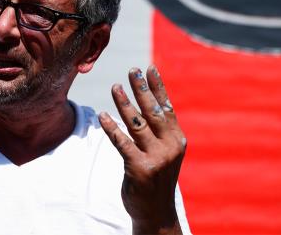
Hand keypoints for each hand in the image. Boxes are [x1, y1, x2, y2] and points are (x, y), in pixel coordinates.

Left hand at [99, 65, 185, 233]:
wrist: (156, 212)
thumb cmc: (157, 177)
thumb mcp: (165, 152)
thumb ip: (159, 131)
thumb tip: (149, 102)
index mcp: (177, 140)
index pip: (167, 108)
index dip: (158, 87)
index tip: (150, 68)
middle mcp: (170, 147)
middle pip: (153, 112)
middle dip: (142, 89)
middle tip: (131, 70)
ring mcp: (156, 158)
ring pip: (136, 124)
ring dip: (124, 103)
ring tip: (114, 87)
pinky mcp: (140, 168)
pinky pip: (122, 143)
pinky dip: (112, 128)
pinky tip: (103, 115)